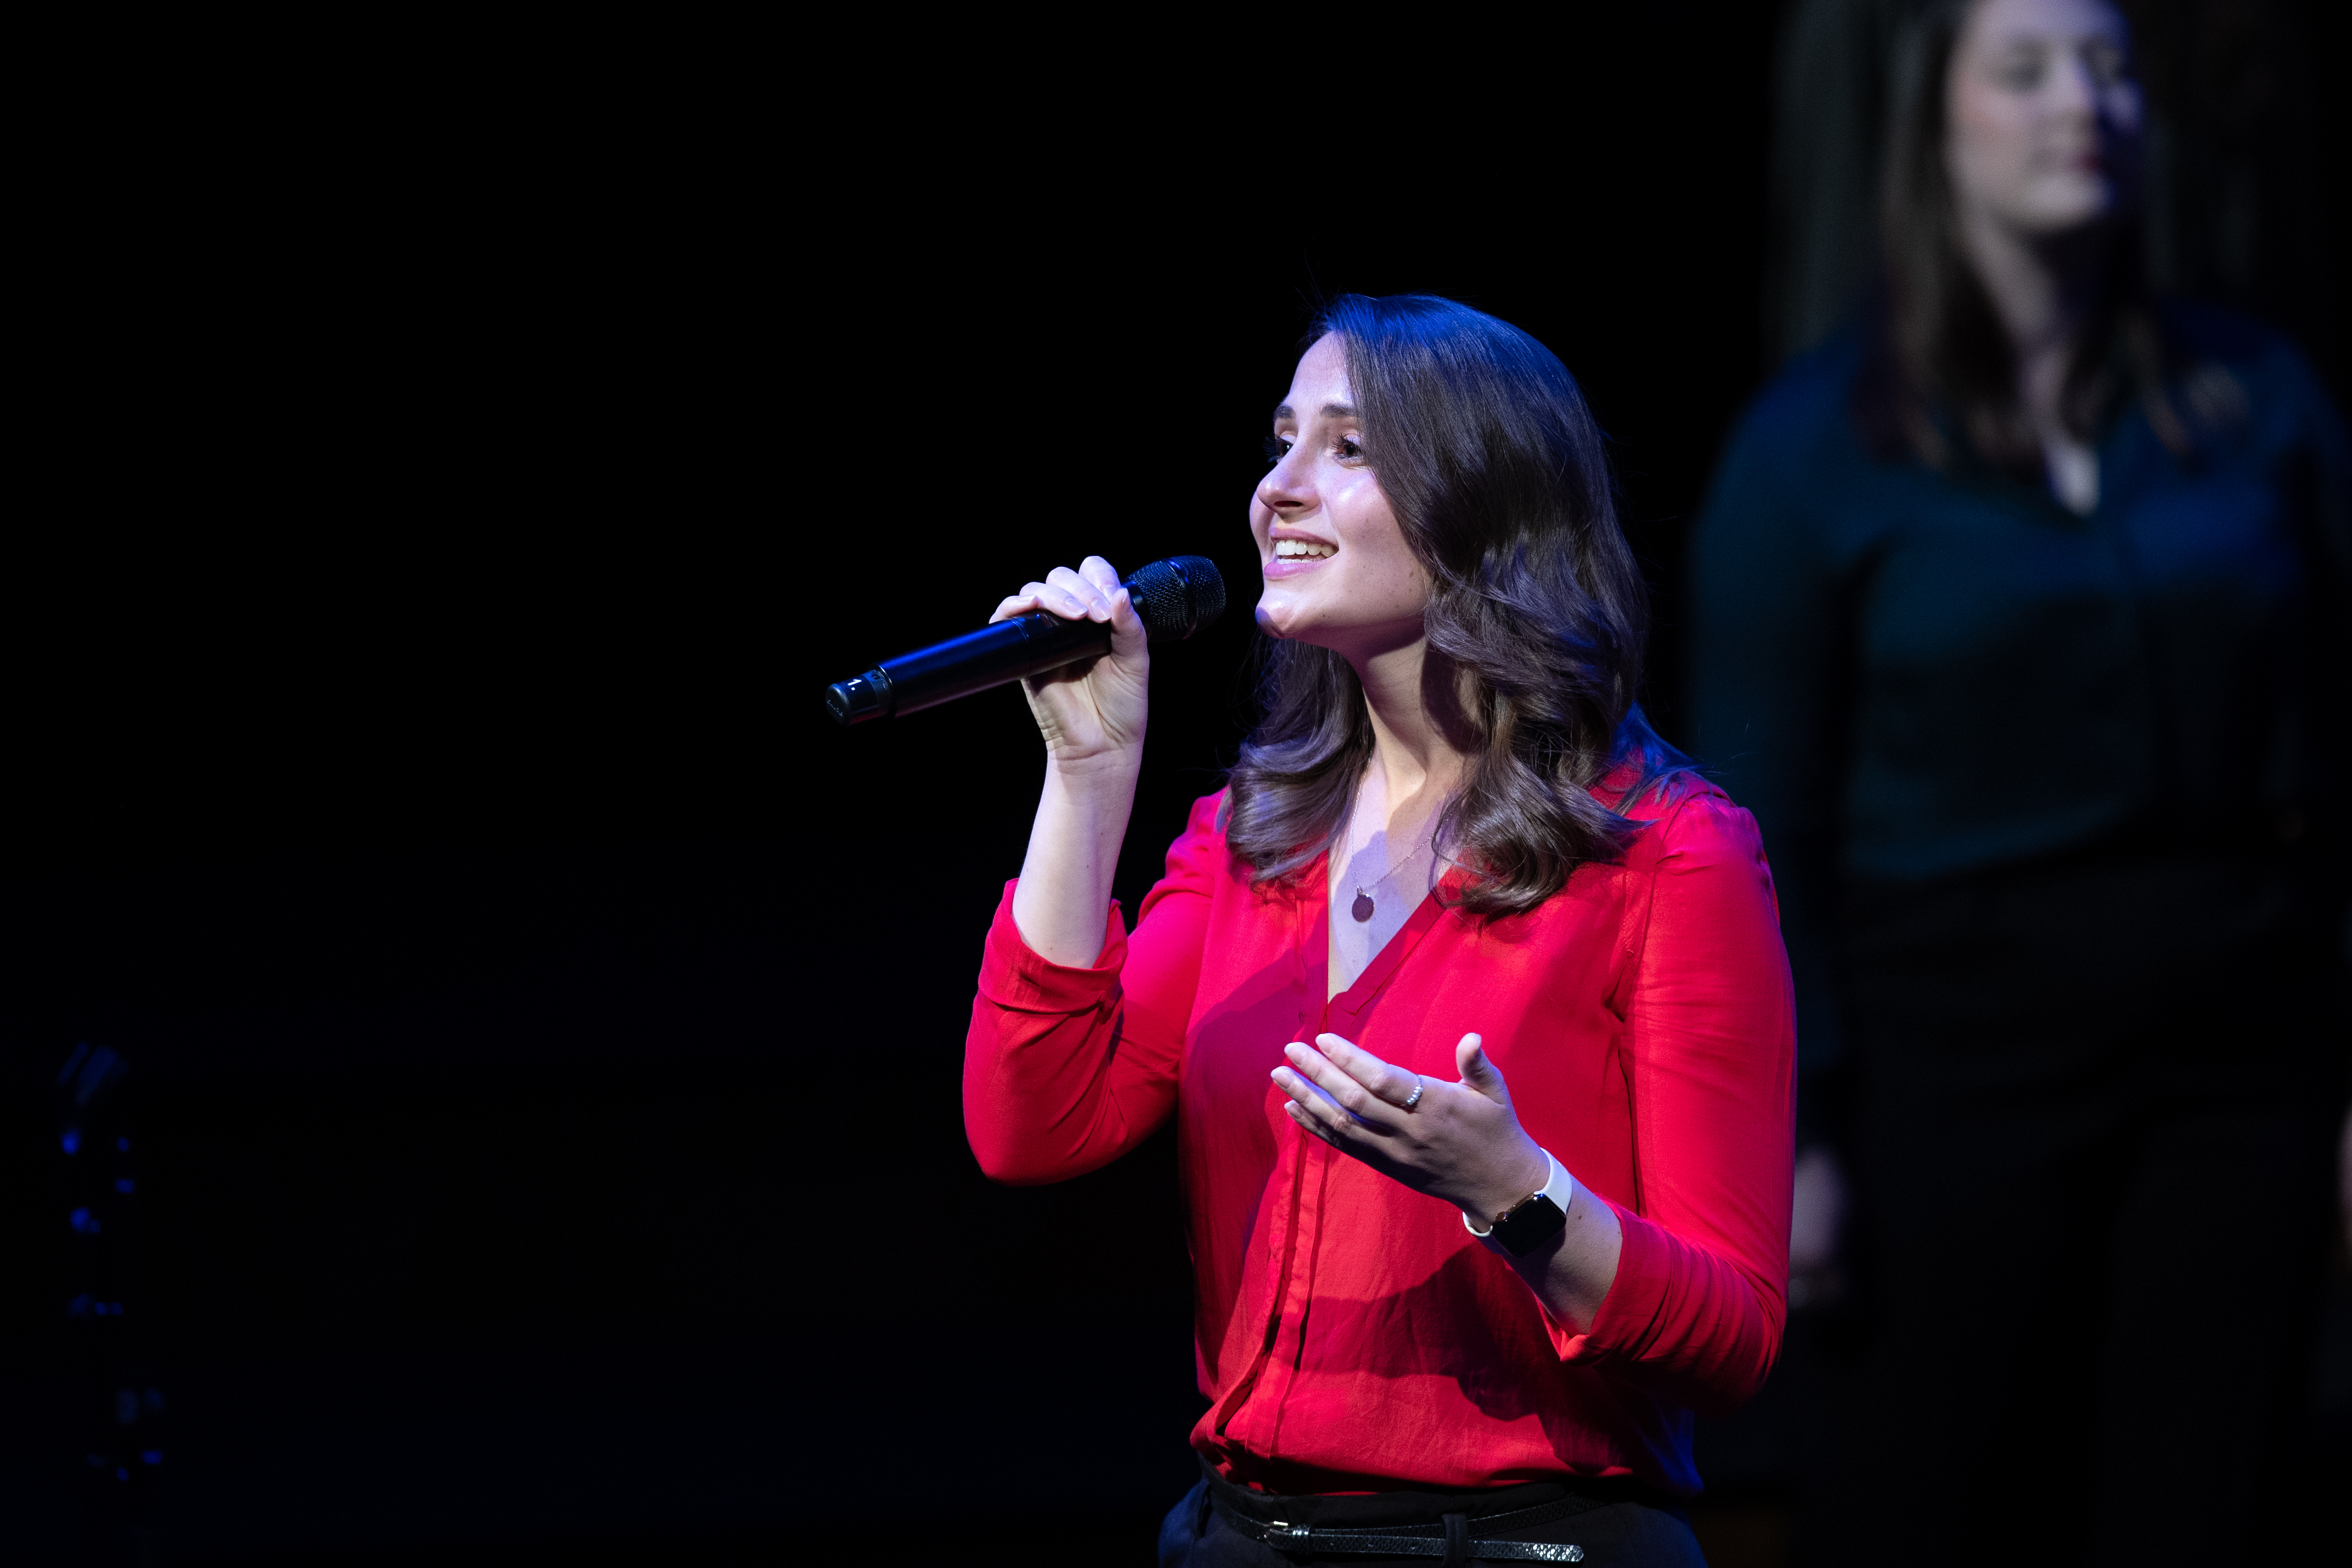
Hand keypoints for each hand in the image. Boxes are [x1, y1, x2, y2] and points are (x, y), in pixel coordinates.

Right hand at [991, 555, 1148, 769]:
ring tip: (1077, 616)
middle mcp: (1071, 621)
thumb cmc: (1122, 707)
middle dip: (1080, 589)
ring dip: (1054, 595)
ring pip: (1036, 590)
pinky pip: (1007, 618)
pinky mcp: (1026, 653)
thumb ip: (1130, 627)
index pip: (1092, 574)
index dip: (1099, 578)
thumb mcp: (1136, 662)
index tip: (1112, 602)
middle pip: (1061, 577)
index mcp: (1100, 616)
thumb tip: (1119, 593)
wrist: (1102, 745)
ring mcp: (1046, 635)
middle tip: (1097, 616)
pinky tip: (1031, 607)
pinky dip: (1014, 605)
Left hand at [1272, 1032, 1549, 1223]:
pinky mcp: (1387, 1167)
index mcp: (1436, 1106)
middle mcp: (1409, 1131)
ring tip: (1280, 1076)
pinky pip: (1345, 1146)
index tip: (1323, 1039)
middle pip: (1354, 1102)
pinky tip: (1294, 1109)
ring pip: (1343, 1126)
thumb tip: (1472, 1038)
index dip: (1351, 1060)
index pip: (1383, 1081)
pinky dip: (1316, 1128)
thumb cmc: (1497, 1131)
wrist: (1500, 1187)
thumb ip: (1477, 1065)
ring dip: (1307, 1100)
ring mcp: (1394, 1152)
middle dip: (1318, 1074)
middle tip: (1290, 1050)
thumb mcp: (1496, 1094)